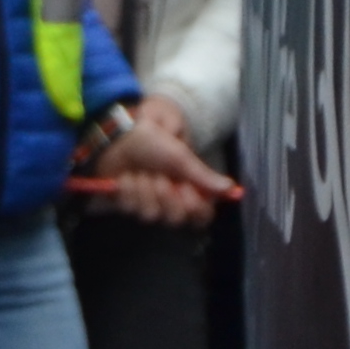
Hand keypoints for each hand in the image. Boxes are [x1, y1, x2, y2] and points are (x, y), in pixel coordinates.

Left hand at [79, 97, 238, 226]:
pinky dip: (128, 189)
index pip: (201, 215)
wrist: (118, 130)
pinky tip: (125, 176)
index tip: (186, 189)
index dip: (195, 207)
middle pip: (176, 218)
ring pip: (152, 214)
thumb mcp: (180, 156)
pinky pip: (131, 208)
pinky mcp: (126, 201)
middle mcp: (169, 197)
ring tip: (140, 171)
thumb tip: (232, 188)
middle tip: (159, 176)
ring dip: (145, 188)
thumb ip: (204, 176)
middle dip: (165, 194)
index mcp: (187, 186)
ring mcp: (147, 200)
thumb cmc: (152, 139)